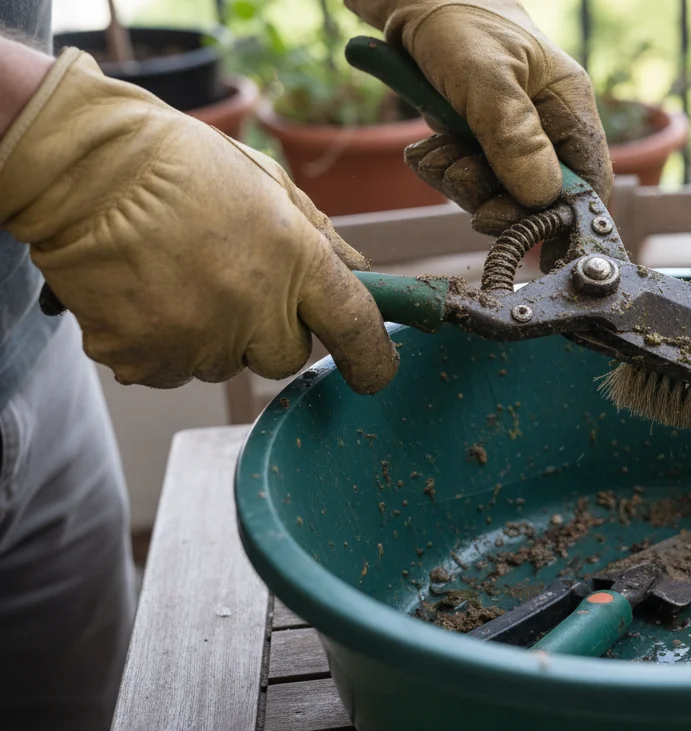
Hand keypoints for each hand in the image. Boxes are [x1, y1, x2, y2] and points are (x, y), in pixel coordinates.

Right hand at [0, 50, 398, 392]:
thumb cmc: (180, 165)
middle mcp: (254, 309)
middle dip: (269, 331)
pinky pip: (169, 370)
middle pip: (285, 357)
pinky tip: (146, 294)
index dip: (371, 357)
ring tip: (178, 276)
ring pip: (223, 364)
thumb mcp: (268, 184)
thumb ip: (320, 235)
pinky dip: (160, 343)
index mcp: (296, 260)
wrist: (84, 167)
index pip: (355, 327)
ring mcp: (197, 340)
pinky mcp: (144, 359)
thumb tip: (361, 272)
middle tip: (232, 284)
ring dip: (211, 335)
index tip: (375, 372)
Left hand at [347, 0, 612, 234]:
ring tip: (437, 150)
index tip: (524, 234)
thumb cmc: (454, 14)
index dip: (563, 218)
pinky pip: (463, 177)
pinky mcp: (474, 136)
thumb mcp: (484, 72)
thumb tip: (541, 196)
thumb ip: (513, 135)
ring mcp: (508, 133)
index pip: (589, 183)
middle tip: (460, 172)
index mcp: (568, 106)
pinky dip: (440, 169)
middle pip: (536, 199)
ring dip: (458, 182)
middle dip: (493, 196)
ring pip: (494, 192)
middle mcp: (544, 125)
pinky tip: (426, 146)